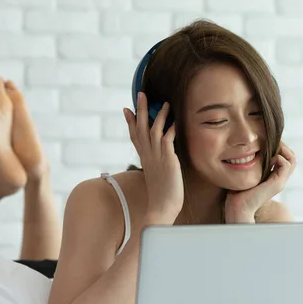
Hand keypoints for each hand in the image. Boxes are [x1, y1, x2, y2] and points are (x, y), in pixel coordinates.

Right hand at [124, 92, 183, 223]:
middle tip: (141, 95)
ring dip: (159, 115)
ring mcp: (157, 157)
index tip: (126, 110)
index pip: (135, 136)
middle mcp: (148, 155)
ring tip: (165, 103)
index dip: (131, 122)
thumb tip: (162, 160)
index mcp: (145, 159)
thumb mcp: (157, 176)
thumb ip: (157, 165)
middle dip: (141, 110)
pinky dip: (171, 129)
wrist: (161, 209)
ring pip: (154, 130)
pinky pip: (167, 140)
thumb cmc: (162, 196)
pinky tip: (175, 121)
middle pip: (141, 128)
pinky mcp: (168, 160)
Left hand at [224, 142, 295, 222]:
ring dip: (282, 150)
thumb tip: (248, 150)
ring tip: (270, 150)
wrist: (237, 206)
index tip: (267, 142)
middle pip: (292, 158)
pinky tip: (268, 160)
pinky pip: (286, 164)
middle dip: (283, 146)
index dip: (279, 148)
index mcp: (273, 177)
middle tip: (271, 142)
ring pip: (292, 160)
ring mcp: (280, 182)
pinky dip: (278, 158)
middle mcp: (279, 180)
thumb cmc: (238, 191)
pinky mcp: (277, 184)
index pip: (286, 158)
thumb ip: (251, 164)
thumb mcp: (247, 173)